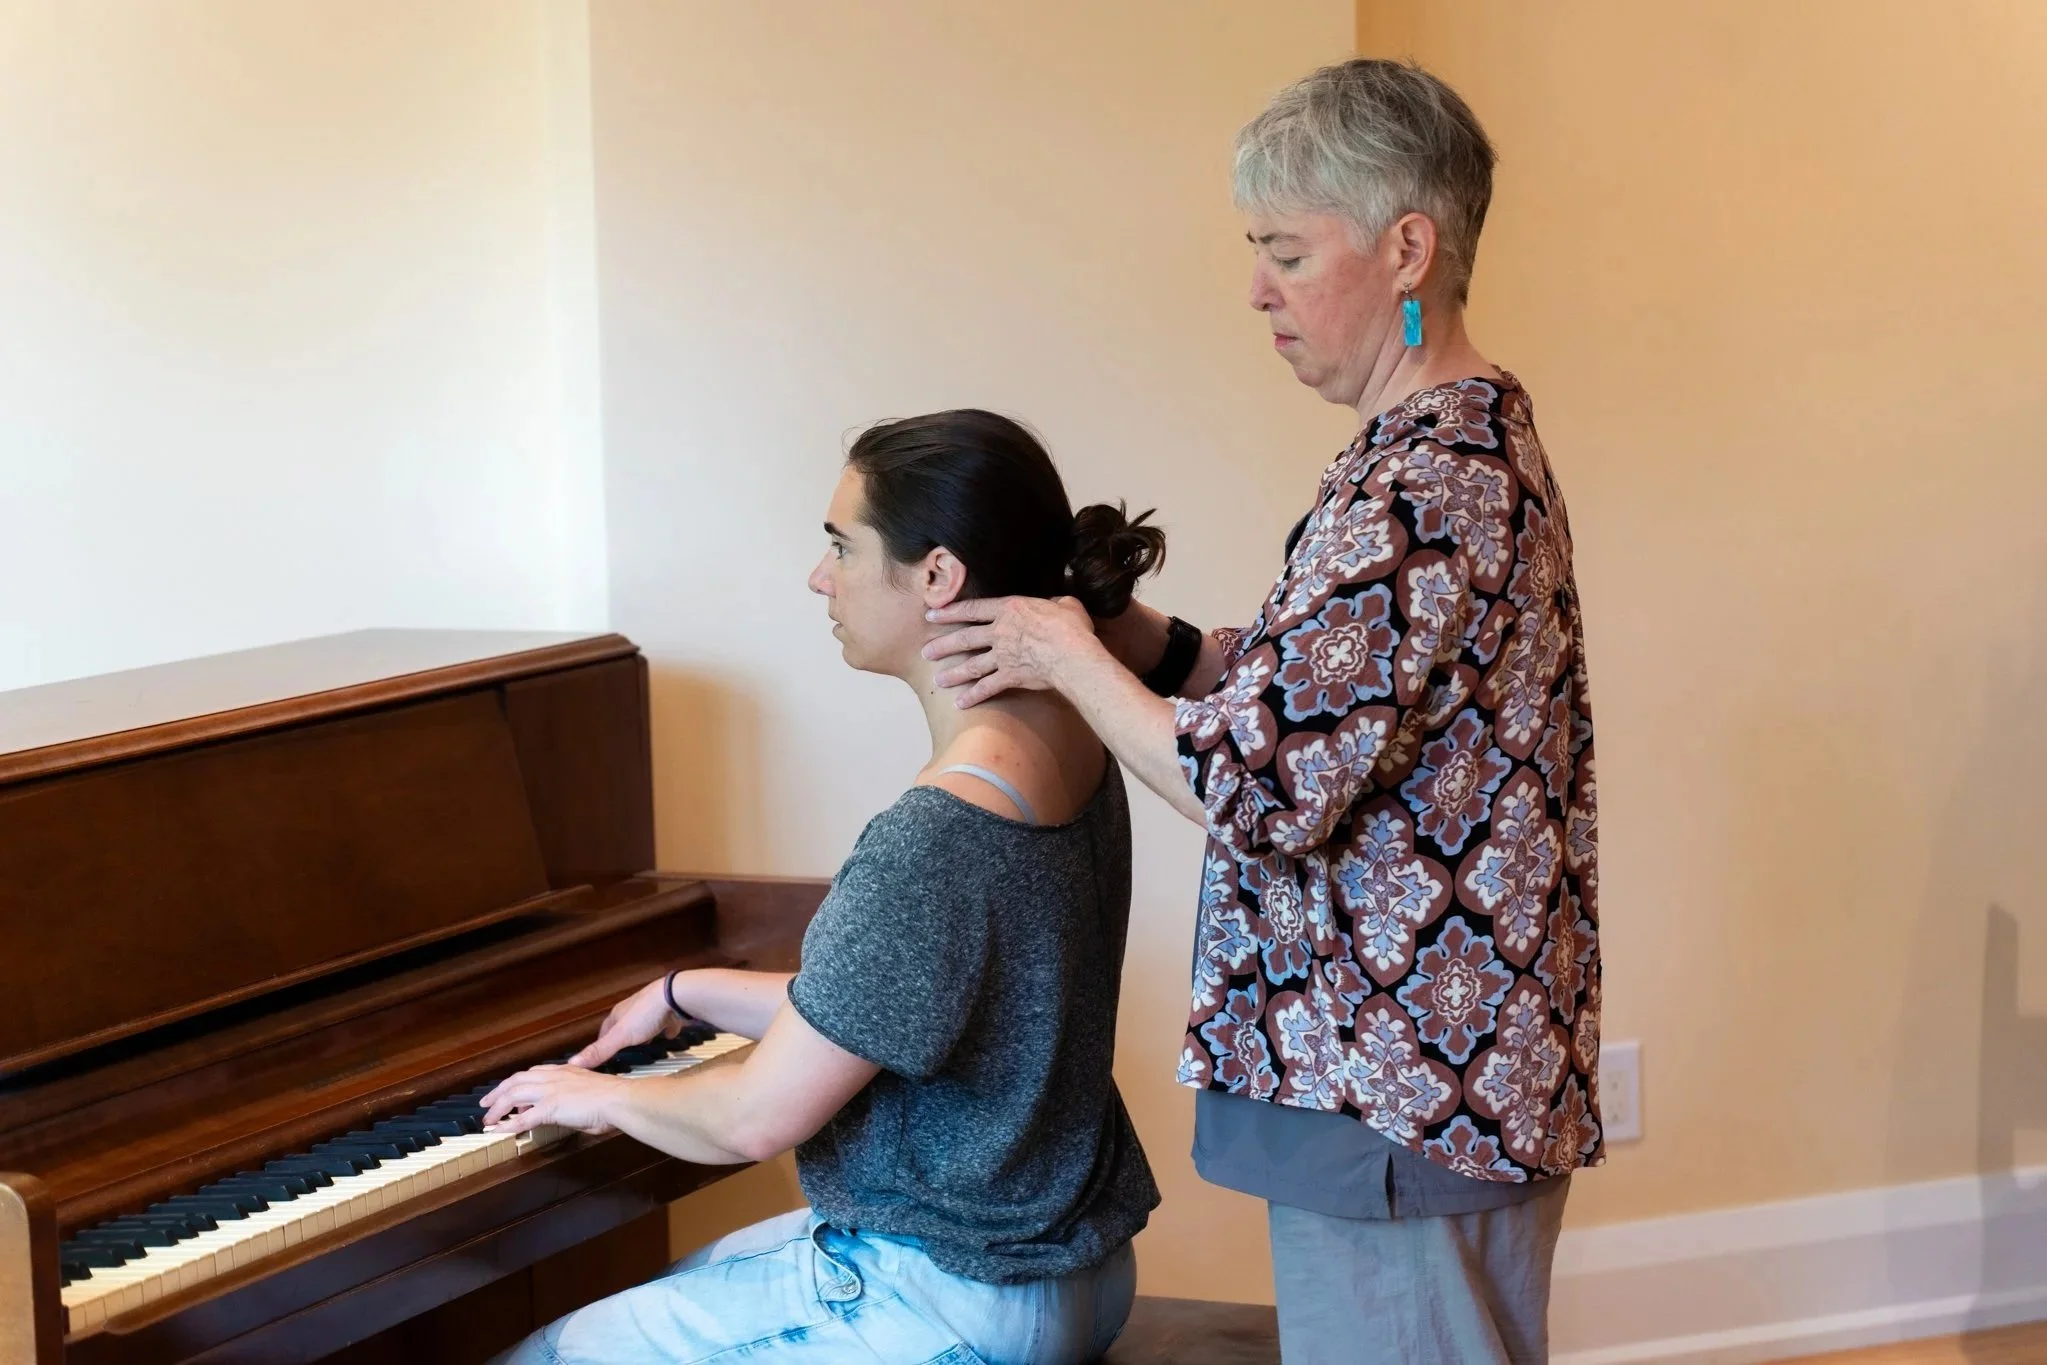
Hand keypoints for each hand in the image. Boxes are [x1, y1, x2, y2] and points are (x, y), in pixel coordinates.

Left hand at [481, 1064, 623, 1136]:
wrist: (620, 1099)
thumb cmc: (614, 1099)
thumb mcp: (590, 1093)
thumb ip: (576, 1100)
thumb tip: (572, 1114)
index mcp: (565, 1071)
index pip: (533, 1074)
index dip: (518, 1083)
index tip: (510, 1093)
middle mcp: (554, 1077)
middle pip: (516, 1080)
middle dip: (498, 1091)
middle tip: (486, 1102)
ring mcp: (550, 1091)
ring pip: (513, 1095)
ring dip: (497, 1108)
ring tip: (488, 1119)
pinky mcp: (550, 1107)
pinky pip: (522, 1118)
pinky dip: (507, 1125)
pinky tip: (499, 1131)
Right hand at [569, 976, 685, 1068]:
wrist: (676, 997)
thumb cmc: (646, 1013)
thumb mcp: (620, 1036)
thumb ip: (599, 1050)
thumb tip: (573, 1062)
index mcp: (619, 1014)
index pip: (605, 1030)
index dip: (602, 1043)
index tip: (601, 1053)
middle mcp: (634, 1010)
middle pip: (624, 1027)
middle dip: (623, 1039)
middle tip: (623, 1053)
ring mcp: (652, 1011)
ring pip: (645, 1024)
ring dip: (644, 1035)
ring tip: (643, 1047)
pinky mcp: (669, 1014)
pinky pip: (665, 1023)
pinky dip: (665, 1030)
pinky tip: (667, 1037)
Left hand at [923, 595, 1098, 708]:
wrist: (1071, 655)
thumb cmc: (1071, 628)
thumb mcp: (1065, 605)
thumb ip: (1056, 603)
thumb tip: (1058, 604)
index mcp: (1010, 608)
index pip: (972, 609)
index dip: (950, 612)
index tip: (932, 615)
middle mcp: (1000, 631)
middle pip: (964, 638)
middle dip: (943, 645)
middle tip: (926, 651)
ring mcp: (1002, 655)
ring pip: (971, 665)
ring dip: (953, 674)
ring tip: (938, 680)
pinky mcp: (1010, 676)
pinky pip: (987, 688)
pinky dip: (973, 696)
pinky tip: (960, 703)